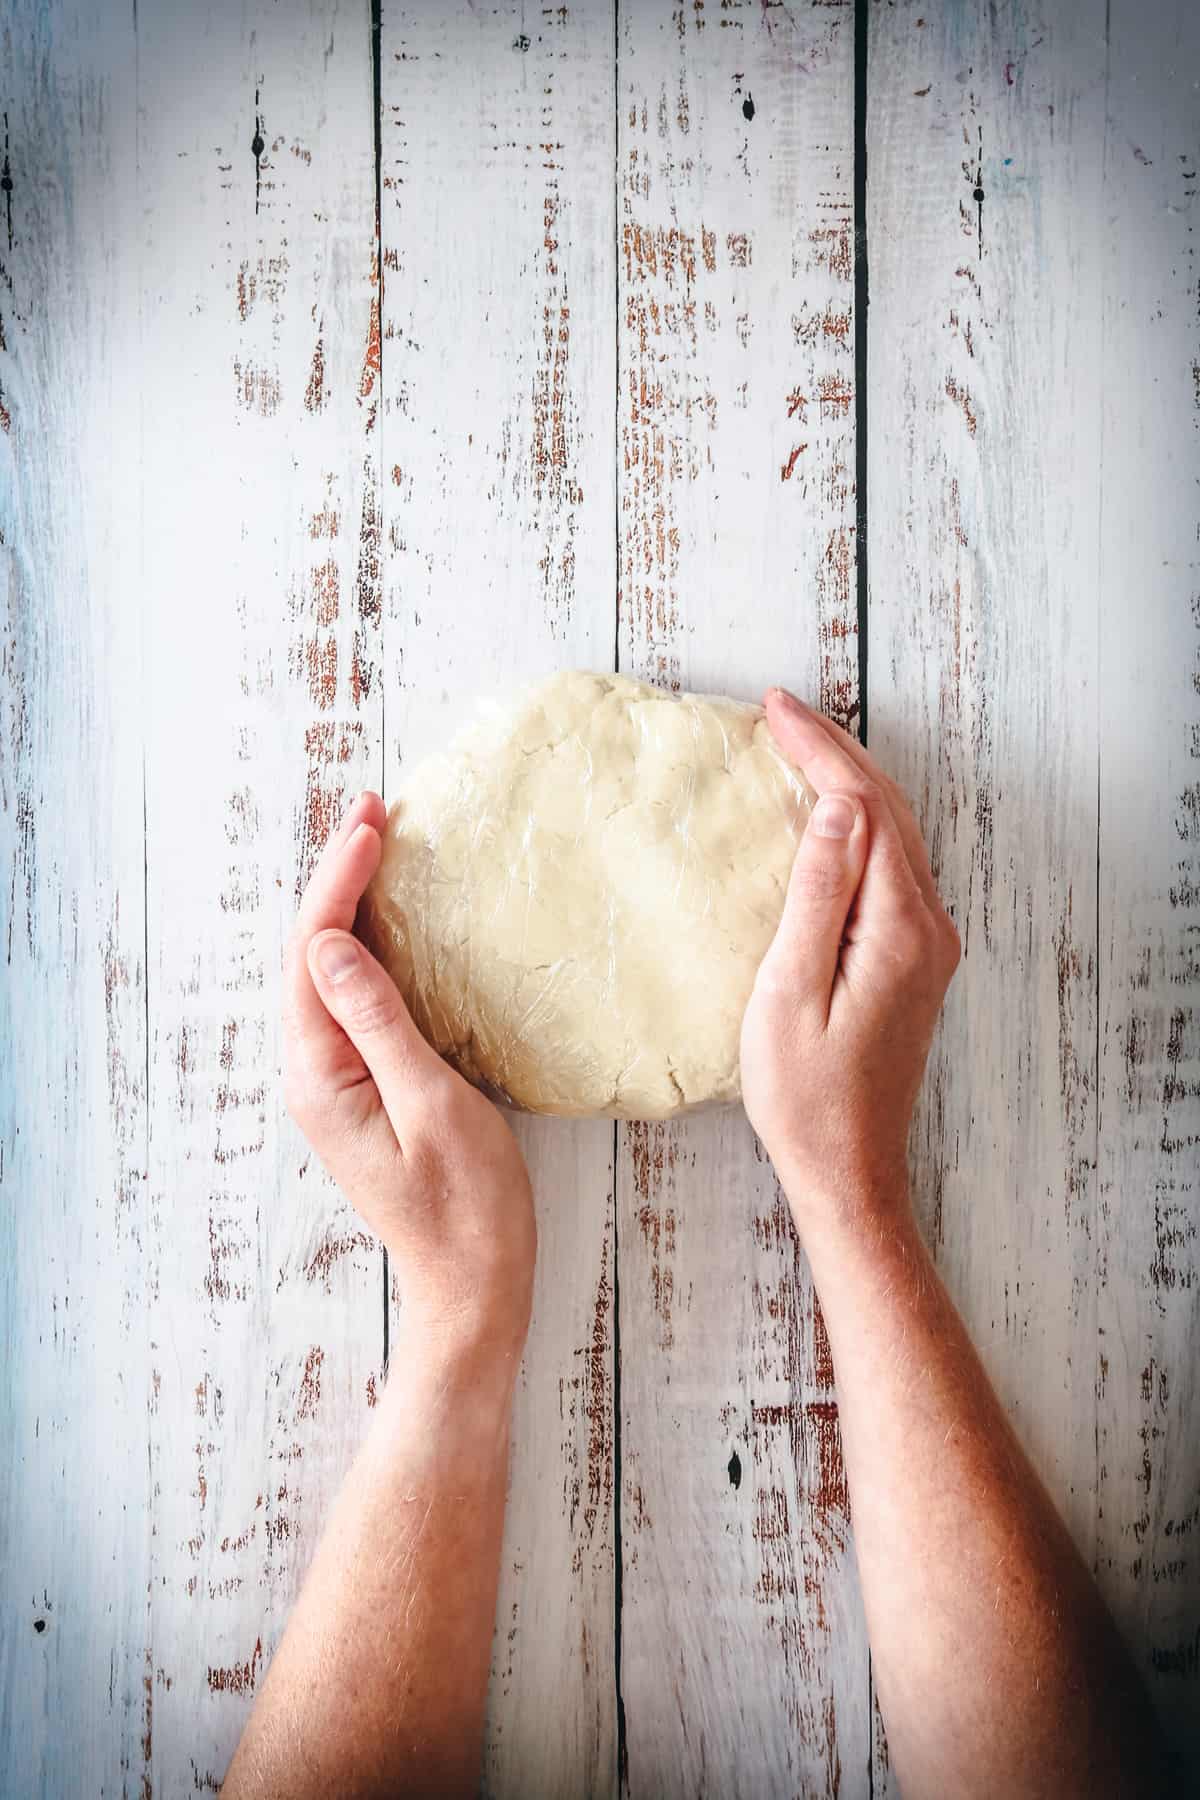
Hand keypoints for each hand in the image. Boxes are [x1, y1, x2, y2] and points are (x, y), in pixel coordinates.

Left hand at [282, 792, 535, 1359]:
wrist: (473, 1286)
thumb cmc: (467, 1207)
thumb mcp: (431, 1105)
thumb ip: (379, 1022)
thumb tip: (329, 943)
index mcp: (321, 1076)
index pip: (313, 956)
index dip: (338, 882)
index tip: (371, 824)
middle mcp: (314, 1073)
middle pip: (309, 954)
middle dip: (336, 877)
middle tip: (371, 809)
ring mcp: (336, 1081)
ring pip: (327, 972)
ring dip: (348, 904)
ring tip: (374, 842)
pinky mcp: (363, 1087)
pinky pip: (352, 999)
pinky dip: (367, 946)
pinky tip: (387, 920)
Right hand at [740, 691, 959, 1236]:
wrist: (848, 1165)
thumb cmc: (805, 1093)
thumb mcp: (792, 990)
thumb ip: (819, 894)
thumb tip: (836, 808)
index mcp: (899, 928)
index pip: (862, 807)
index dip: (817, 750)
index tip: (771, 710)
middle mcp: (929, 927)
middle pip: (888, 809)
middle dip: (834, 752)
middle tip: (779, 711)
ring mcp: (929, 944)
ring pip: (894, 833)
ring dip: (850, 782)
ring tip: (798, 744)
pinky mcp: (916, 960)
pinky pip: (892, 866)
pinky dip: (859, 825)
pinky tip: (830, 815)